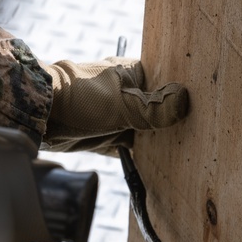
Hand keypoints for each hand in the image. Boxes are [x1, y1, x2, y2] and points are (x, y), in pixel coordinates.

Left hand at [44, 57, 188, 153]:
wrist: (40, 114)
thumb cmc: (81, 98)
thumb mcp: (123, 104)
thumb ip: (154, 107)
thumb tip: (185, 101)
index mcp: (134, 75)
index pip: (167, 87)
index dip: (182, 101)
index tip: (200, 116)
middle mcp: (128, 94)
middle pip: (158, 113)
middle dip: (171, 126)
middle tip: (196, 143)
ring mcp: (117, 116)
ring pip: (145, 132)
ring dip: (157, 144)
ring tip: (184, 157)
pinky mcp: (106, 136)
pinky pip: (129, 148)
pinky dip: (140, 156)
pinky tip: (158, 167)